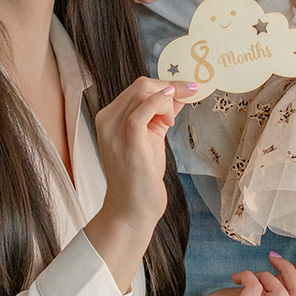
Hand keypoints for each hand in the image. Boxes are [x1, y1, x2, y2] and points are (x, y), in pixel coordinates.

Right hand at [85, 78, 196, 287]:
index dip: (164, 85)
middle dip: (169, 87)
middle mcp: (107, 120)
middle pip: (140, 86)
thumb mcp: (151, 138)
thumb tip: (178, 93)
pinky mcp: (127, 139)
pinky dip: (160, 103)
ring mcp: (114, 129)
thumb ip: (160, 115)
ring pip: (142, 92)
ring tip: (172, 121)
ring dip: (168, 99)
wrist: (131, 210)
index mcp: (109, 118)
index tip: (186, 89)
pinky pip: (142, 110)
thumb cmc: (140, 177)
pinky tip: (172, 110)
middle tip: (188, 97)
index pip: (137, 89)